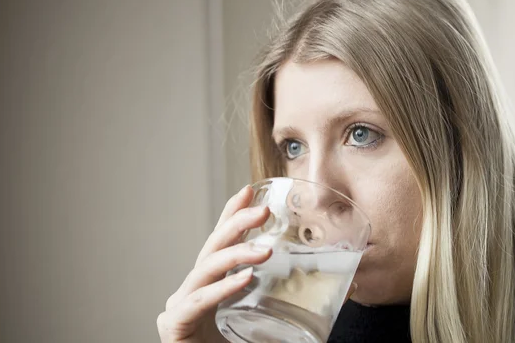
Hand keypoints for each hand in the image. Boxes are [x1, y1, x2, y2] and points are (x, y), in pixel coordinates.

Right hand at [157, 186, 271, 341]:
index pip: (220, 242)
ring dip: (236, 254)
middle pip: (213, 247)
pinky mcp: (174, 325)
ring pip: (205, 269)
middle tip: (263, 209)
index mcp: (210, 285)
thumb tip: (340, 289)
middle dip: (236, 223)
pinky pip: (199, 301)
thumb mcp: (265, 322)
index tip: (250, 189)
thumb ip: (286, 304)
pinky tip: (245, 278)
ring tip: (265, 249)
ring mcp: (180, 306)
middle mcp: (192, 290)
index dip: (232, 214)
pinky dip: (222, 288)